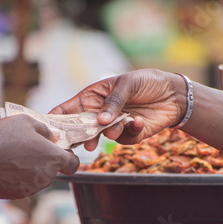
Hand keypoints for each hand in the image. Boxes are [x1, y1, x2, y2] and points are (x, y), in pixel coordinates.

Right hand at [0, 115, 79, 198]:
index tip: (59, 150)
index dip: (69, 157)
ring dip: (30, 168)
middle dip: (44, 160)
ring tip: (12, 155)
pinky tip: (3, 166)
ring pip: (37, 177)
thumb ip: (44, 129)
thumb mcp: (26, 121)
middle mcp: (47, 177)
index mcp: (54, 159)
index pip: (74, 164)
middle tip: (27, 147)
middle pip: (52, 169)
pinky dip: (16, 177)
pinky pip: (21, 184)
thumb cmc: (4, 138)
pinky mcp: (17, 195)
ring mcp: (32, 189)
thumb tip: (51, 136)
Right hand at [50, 69, 187, 149]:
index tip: (48, 128)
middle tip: (84, 142)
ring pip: (102, 137)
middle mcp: (100, 114)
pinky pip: (123, 139)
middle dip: (81, 136)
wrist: (173, 95)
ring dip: (109, 132)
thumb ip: (113, 101)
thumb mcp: (127, 83)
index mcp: (92, 97)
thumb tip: (100, 121)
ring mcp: (113, 125)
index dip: (57, 119)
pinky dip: (129, 131)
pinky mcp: (128, 135)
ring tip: (118, 125)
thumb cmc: (147, 82)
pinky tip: (137, 120)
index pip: (68, 110)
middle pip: (81, 129)